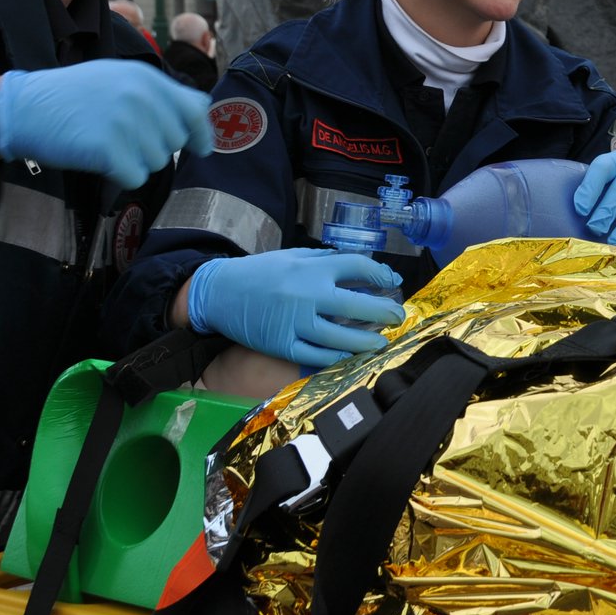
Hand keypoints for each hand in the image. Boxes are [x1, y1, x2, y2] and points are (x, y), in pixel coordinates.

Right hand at [0, 61, 211, 187]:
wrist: (26, 108)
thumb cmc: (74, 96)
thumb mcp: (120, 78)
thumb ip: (161, 93)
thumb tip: (203, 106)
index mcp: (148, 79)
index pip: (194, 110)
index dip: (200, 133)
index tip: (201, 148)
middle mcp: (142, 97)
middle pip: (175, 142)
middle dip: (154, 147)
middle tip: (121, 138)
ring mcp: (126, 122)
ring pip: (157, 162)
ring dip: (135, 161)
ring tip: (106, 143)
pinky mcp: (109, 148)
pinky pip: (135, 177)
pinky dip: (120, 175)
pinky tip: (100, 160)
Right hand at [186, 248, 404, 367]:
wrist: (219, 292)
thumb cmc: (259, 272)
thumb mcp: (293, 256)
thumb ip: (325, 260)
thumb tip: (360, 267)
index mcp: (311, 269)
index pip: (357, 268)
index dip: (380, 275)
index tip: (391, 281)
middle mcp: (307, 295)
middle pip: (356, 305)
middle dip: (383, 312)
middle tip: (397, 316)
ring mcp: (295, 323)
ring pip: (339, 337)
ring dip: (365, 341)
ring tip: (380, 342)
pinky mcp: (282, 345)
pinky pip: (315, 356)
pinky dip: (335, 358)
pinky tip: (349, 356)